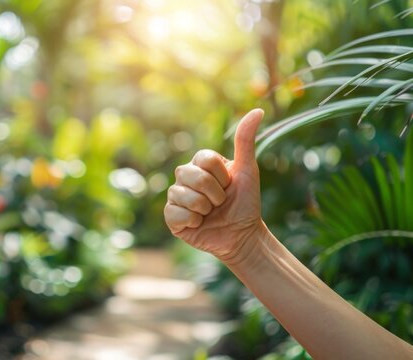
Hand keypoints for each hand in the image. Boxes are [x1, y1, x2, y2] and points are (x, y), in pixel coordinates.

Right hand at [164, 109, 266, 260]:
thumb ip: (245, 140)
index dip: (222, 177)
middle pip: (193, 177)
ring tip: (210, 214)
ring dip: (205, 210)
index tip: (229, 185)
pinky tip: (199, 224)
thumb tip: (257, 110)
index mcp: (200, 164)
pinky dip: (193, 222)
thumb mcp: (248, 171)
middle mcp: (184, 177)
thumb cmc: (245, 203)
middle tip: (220, 203)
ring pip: (184, 196)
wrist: (242, 235)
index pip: (205, 159)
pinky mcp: (171, 217)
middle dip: (215, 194)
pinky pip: (176, 213)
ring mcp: (176, 197)